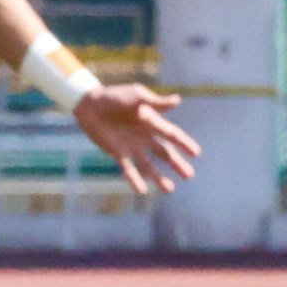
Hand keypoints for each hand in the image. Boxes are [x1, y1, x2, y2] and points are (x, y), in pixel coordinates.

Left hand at [73, 82, 202, 196]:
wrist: (90, 103)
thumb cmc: (115, 96)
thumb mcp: (136, 95)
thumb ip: (155, 102)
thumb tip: (177, 100)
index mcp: (152, 122)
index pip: (172, 135)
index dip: (184, 143)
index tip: (196, 154)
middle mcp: (145, 136)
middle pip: (164, 153)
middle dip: (177, 164)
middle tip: (189, 175)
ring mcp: (132, 146)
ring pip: (149, 165)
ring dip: (160, 177)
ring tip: (170, 189)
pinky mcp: (118, 153)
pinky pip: (129, 169)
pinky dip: (135, 180)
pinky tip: (142, 191)